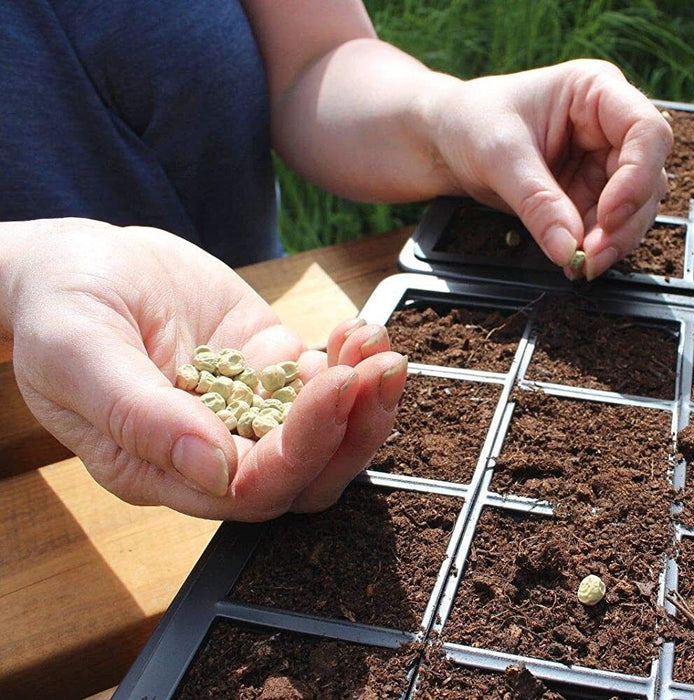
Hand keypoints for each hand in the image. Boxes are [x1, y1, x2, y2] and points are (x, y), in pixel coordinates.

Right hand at [2, 219, 406, 520]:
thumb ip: (140, 416)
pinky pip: (324, 381)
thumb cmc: (59, 310)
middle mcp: (214, 452)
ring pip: (327, 434)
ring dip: (366, 398)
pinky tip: (360, 330)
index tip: (333, 386)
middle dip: (354, 428)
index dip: (304, 449)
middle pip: (307, 473)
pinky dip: (352, 360)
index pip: (254, 490)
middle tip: (381, 370)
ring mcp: (249, 409)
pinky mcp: (269, 368)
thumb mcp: (79, 355)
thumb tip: (215, 469)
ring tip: (379, 348)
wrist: (77, 261)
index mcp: (162, 471)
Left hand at [424, 59, 672, 279]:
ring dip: (614, 241)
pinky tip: (574, 261)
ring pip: (636, 208)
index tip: (609, 216)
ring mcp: (605, 161)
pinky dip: (598, 246)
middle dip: (624, 223)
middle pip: (648, 177)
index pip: (646, 131)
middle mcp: (611, 125)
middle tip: (591, 258)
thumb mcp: (500, 156)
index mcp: (597, 90)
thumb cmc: (471, 122)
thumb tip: (569, 249)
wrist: (448, 139)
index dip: (637, 177)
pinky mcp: (592, 192)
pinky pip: (610, 225)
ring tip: (581, 265)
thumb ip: (537, 201)